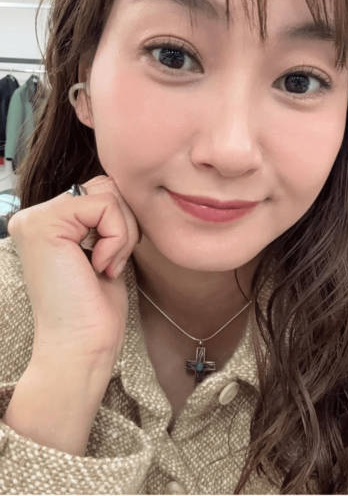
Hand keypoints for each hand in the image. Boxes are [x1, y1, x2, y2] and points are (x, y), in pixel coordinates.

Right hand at [7, 175, 141, 363]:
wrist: (82, 347)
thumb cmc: (95, 308)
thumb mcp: (103, 249)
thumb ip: (104, 217)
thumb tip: (127, 188)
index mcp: (47, 222)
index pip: (101, 191)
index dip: (122, 223)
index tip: (111, 261)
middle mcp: (34, 216)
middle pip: (106, 186)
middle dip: (125, 224)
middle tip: (111, 264)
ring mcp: (35, 219)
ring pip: (108, 193)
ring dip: (122, 233)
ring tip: (105, 267)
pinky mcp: (43, 224)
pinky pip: (105, 205)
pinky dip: (117, 238)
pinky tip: (100, 267)